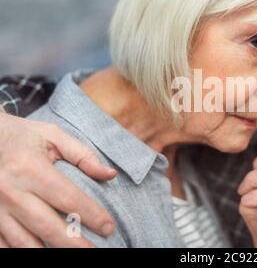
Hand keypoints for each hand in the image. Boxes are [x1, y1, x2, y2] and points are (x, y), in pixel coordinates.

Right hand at [0, 113, 116, 247]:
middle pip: (47, 225)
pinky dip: (20, 251)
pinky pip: (3, 244)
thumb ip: (83, 155)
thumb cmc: (24, 136)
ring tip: (73, 255)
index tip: (109, 227)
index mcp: (30, 167)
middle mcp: (10, 190)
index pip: (68, 198)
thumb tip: (110, 174)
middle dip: (73, 243)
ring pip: (23, 241)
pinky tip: (40, 253)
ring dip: (47, 252)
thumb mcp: (54, 135)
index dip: (91, 215)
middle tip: (94, 250)